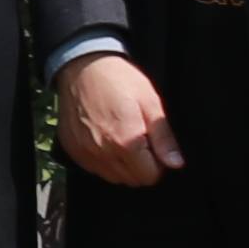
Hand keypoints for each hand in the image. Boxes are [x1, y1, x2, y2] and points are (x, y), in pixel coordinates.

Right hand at [56, 49, 179, 187]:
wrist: (81, 67)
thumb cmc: (118, 80)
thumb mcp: (150, 102)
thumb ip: (163, 137)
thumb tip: (175, 163)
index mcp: (126, 141)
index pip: (149, 176)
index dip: (158, 164)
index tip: (155, 148)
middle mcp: (104, 153)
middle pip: (132, 180)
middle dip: (141, 166)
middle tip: (140, 141)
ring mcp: (86, 153)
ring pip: (113, 177)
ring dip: (122, 166)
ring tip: (122, 139)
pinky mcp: (73, 150)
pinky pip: (94, 168)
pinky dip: (103, 160)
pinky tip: (105, 139)